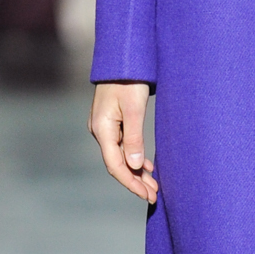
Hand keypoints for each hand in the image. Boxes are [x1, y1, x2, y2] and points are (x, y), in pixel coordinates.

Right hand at [89, 81, 157, 202]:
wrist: (123, 58)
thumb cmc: (129, 80)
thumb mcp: (134, 109)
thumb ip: (134, 138)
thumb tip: (135, 167)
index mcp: (102, 129)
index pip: (115, 165)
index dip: (131, 183)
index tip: (147, 195)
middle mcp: (100, 130)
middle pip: (118, 164)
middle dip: (136, 181)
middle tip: (154, 195)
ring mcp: (105, 126)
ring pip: (121, 156)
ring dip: (136, 171)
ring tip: (153, 185)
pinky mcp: (112, 121)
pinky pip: (122, 145)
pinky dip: (135, 157)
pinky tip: (146, 166)